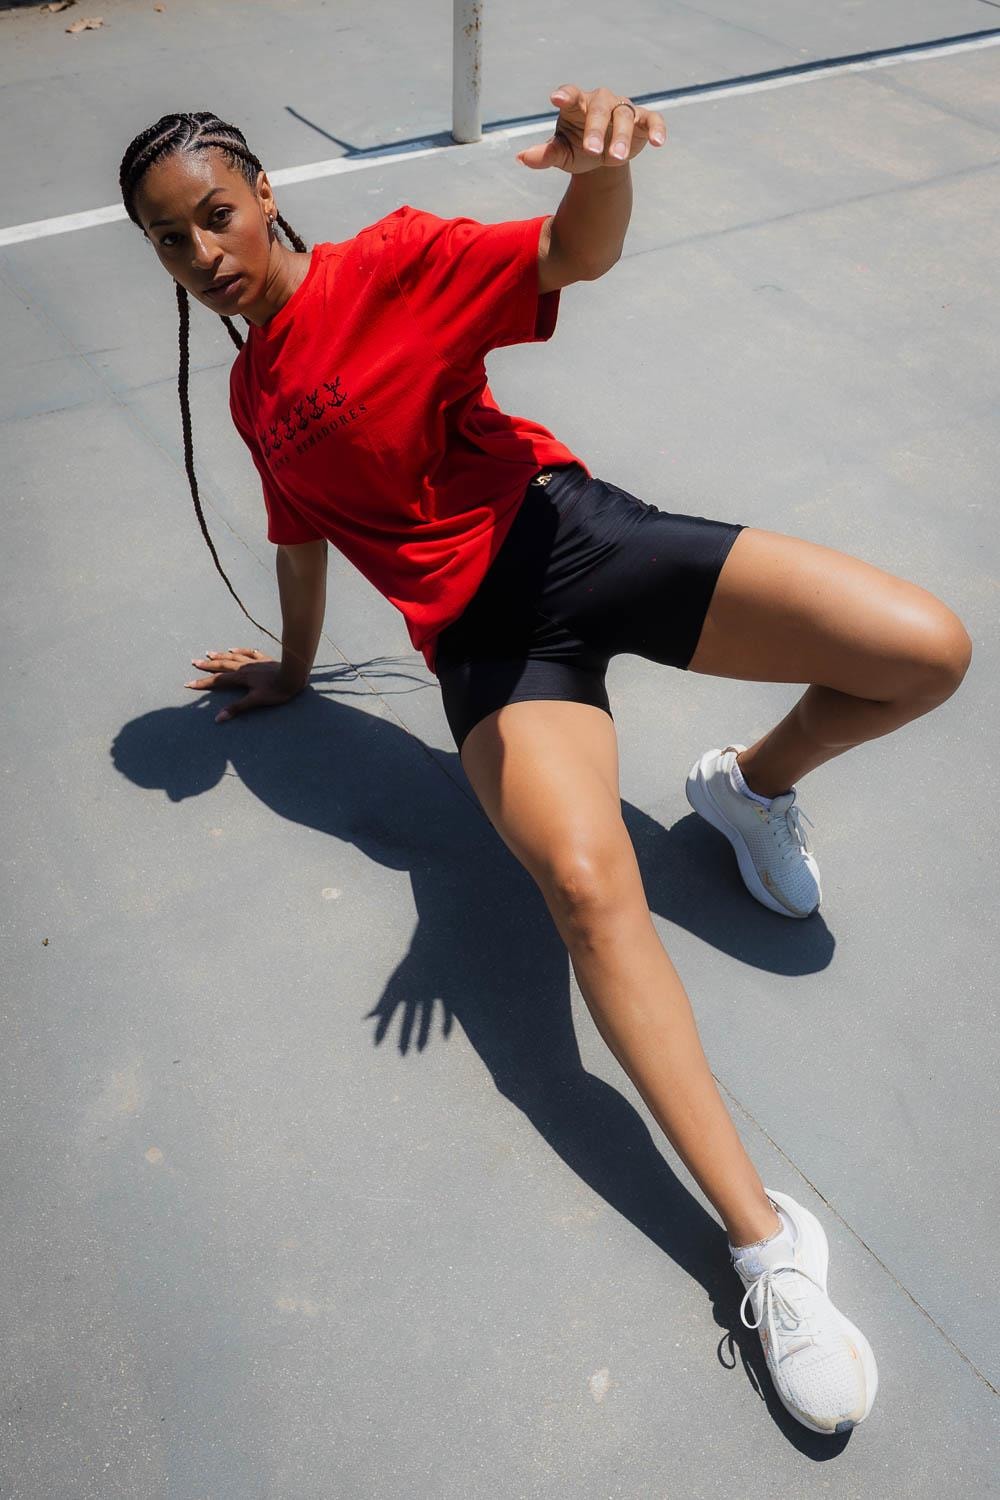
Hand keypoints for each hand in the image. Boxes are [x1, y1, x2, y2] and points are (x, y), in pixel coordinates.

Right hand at [184, 646, 303, 722]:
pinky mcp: (263, 659)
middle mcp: (244, 667)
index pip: (217, 680)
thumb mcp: (256, 701)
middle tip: (194, 662)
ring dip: (220, 656)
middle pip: (222, 665)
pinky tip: (233, 649)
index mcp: (241, 678)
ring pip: (233, 657)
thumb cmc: (277, 690)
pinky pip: (248, 652)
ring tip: (209, 653)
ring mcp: (253, 662)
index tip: (188, 684)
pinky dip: (239, 651)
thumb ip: (237, 708)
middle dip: (207, 665)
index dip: (202, 683)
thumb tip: (218, 718)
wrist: (294, 675)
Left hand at [516, 83, 666, 173]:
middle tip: (592, 151)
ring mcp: (622, 108)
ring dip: (620, 137)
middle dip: (595, 129)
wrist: (601, 158)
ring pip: (623, 116)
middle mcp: (600, 102)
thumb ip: (545, 154)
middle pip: (598, 108)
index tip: (556, 99)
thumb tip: (522, 158)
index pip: (570, 95)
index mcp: (576, 104)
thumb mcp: (562, 153)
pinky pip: (653, 120)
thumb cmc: (578, 148)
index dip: (564, 95)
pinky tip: (658, 143)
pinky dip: (657, 129)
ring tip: (615, 159)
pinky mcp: (642, 120)